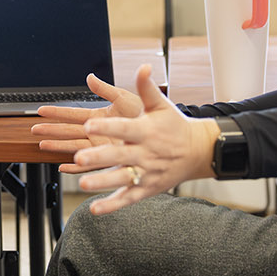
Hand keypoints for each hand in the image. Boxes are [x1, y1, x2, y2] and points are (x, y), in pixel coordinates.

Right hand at [31, 67, 147, 164]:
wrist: (164, 133)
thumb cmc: (145, 113)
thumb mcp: (124, 98)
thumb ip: (105, 89)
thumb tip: (90, 77)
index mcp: (98, 116)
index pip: (72, 114)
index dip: (56, 112)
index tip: (41, 110)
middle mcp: (96, 132)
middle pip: (68, 130)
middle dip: (51, 129)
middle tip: (34, 128)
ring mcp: (100, 146)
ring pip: (73, 146)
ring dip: (57, 146)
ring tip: (42, 145)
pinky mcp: (108, 159)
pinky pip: (87, 165)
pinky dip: (75, 168)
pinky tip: (63, 168)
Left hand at [64, 66, 220, 214]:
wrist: (197, 151)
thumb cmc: (174, 125)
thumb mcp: (161, 104)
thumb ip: (147, 87)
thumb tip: (143, 66)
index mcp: (146, 130)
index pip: (124, 128)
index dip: (107, 127)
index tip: (88, 124)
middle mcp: (146, 153)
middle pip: (120, 156)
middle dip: (99, 158)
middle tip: (79, 157)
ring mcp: (146, 173)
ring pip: (122, 180)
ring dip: (103, 183)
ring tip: (83, 184)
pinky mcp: (147, 188)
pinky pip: (128, 198)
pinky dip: (112, 205)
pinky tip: (94, 209)